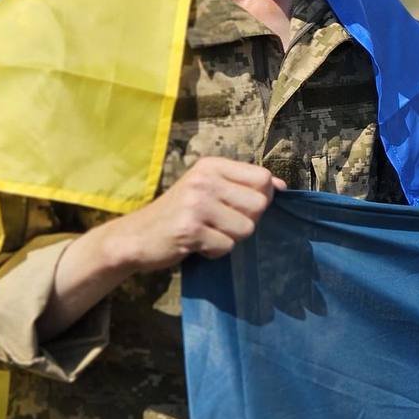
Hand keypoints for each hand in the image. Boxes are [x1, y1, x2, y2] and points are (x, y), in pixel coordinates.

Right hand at [37, 157, 284, 340]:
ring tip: (208, 233)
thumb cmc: (179, 212)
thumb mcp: (208, 188)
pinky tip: (197, 245)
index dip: (262, 197)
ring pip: (246, 228)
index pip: (263, 177)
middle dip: (247, 220)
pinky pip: (226, 246)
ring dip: (230, 238)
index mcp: (212, 166)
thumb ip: (243, 185)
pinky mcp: (189, 230)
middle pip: (260, 205)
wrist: (135, 236)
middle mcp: (204, 180)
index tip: (242, 206)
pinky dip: (215, 252)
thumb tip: (283, 187)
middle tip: (222, 223)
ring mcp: (196, 205)